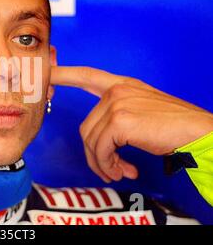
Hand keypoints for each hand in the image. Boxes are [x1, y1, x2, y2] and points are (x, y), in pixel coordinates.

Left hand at [51, 66, 212, 182]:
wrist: (198, 132)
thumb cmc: (174, 126)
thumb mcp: (143, 112)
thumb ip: (119, 117)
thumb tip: (99, 143)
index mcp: (123, 85)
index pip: (87, 75)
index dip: (65, 74)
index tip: (48, 73)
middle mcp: (117, 90)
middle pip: (87, 126)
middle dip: (95, 153)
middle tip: (110, 169)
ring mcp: (117, 103)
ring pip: (91, 140)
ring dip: (102, 163)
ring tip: (118, 172)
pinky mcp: (119, 120)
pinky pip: (100, 149)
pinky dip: (107, 165)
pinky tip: (122, 171)